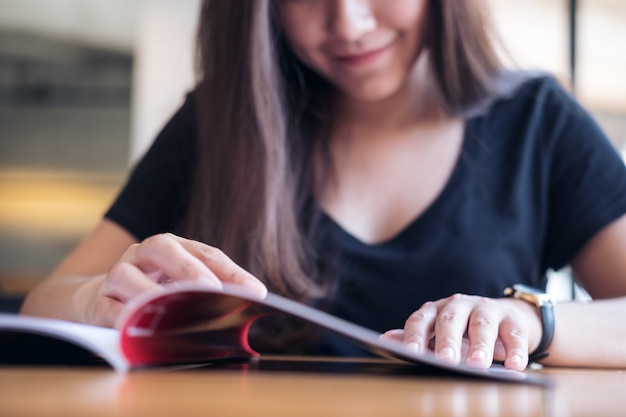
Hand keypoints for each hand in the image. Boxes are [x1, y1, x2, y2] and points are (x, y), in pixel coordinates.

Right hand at [79, 233, 266, 326]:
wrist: (95, 298)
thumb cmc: (153, 290)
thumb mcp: (181, 284)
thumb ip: (214, 289)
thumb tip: (254, 299)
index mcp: (172, 247)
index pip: (206, 253)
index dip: (231, 272)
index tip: (255, 293)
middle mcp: (143, 255)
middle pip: (164, 249)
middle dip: (189, 269)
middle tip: (211, 289)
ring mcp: (117, 276)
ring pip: (128, 277)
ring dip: (151, 293)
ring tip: (172, 308)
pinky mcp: (96, 302)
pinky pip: (107, 309)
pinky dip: (122, 319)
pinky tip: (137, 328)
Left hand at [381, 294, 542, 370]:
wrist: (505, 318)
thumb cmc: (464, 331)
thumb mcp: (438, 334)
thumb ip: (417, 337)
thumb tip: (385, 340)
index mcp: (436, 310)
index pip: (421, 320)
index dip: (416, 336)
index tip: (411, 353)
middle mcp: (458, 305)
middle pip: (450, 319)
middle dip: (447, 339)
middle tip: (446, 360)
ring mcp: (486, 309)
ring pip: (482, 324)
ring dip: (480, 344)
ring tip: (479, 364)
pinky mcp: (512, 319)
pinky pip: (514, 333)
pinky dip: (516, 350)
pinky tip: (515, 366)